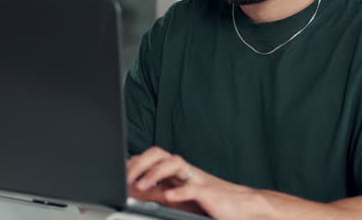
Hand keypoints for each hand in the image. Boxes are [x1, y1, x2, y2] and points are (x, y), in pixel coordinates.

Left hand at [126, 146, 268, 219]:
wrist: (244, 208)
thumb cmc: (213, 204)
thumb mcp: (180, 199)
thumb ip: (159, 193)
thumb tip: (134, 191)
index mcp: (177, 173)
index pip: (151, 157)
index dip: (133, 162)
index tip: (116, 173)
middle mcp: (186, 172)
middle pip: (159, 154)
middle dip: (139, 163)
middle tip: (125, 179)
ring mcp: (198, 180)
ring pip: (175, 163)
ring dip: (155, 173)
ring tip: (141, 186)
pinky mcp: (210, 193)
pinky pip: (193, 188)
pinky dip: (179, 191)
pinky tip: (167, 197)